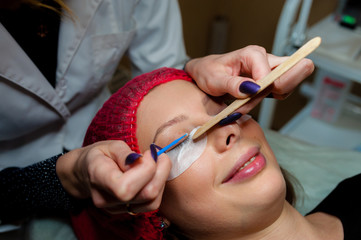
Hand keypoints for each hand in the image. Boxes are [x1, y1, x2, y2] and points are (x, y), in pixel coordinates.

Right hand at [56, 140, 170, 213]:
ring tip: (158, 163)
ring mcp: (116, 209)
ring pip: (152, 202)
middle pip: (145, 195)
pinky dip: (158, 188)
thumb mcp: (110, 145)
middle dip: (161, 172)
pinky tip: (154, 174)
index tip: (148, 153)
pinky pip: (151, 204)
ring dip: (162, 180)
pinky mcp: (127, 211)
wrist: (84, 172)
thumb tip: (143, 161)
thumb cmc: (99, 155)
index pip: (125, 187)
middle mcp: (106, 199)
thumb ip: (126, 154)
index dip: (145, 170)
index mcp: (98, 177)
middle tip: (160, 155)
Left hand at [185, 45, 313, 108]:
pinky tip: (248, 101)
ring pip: (283, 88)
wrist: (205, 73)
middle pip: (285, 77)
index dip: (259, 90)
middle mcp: (265, 58)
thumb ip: (233, 84)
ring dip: (261, 101)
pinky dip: (264, 101)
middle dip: (266, 95)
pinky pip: (280, 92)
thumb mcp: (214, 80)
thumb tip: (253, 88)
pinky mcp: (271, 79)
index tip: (243, 99)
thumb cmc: (208, 72)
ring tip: (240, 104)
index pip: (269, 73)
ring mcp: (270, 69)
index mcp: (252, 54)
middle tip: (244, 101)